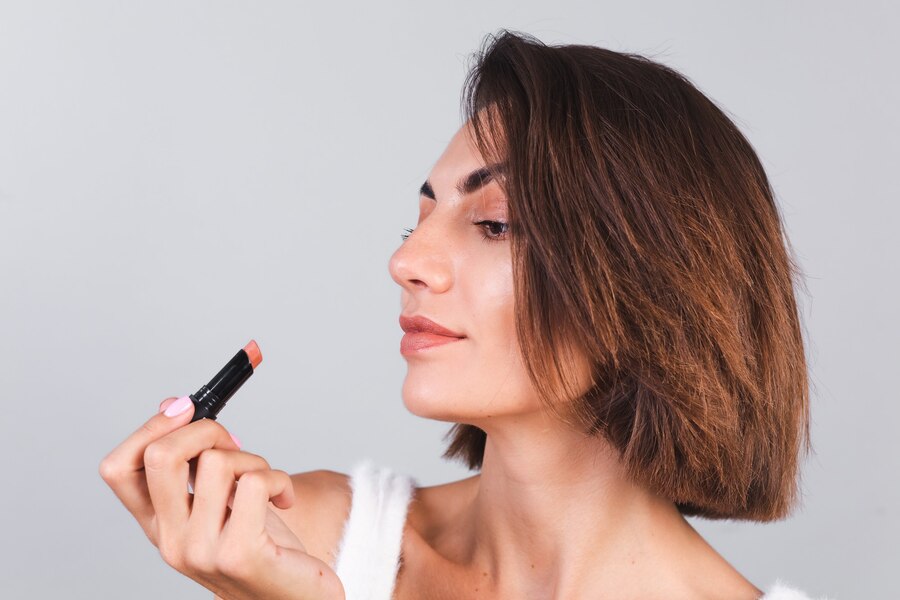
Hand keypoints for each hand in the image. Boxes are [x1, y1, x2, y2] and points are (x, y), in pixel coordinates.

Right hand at [99, 396, 344, 599]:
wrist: (293, 598)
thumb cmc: (261, 545)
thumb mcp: (220, 500)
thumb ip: (195, 463)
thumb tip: (173, 404)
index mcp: (159, 525)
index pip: (118, 469)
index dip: (149, 427)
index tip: (187, 408)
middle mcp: (171, 542)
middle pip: (160, 456)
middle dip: (205, 428)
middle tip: (235, 443)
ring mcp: (202, 551)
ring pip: (217, 461)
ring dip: (254, 459)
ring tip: (266, 485)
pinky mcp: (241, 554)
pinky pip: (255, 481)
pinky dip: (280, 479)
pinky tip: (284, 500)